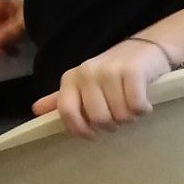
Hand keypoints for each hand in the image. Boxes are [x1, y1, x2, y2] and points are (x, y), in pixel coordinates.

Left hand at [33, 38, 176, 138]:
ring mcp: (110, 70)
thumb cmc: (114, 71)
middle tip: (120, 118)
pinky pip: (136, 106)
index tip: (93, 135)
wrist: (148, 47)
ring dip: (130, 117)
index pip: (66, 111)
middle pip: (98, 118)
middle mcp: (87, 72)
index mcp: (71, 78)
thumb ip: (63, 99)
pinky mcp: (133, 71)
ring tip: (133, 109)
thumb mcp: (86, 84)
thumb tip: (35, 110)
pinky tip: (145, 104)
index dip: (80, 129)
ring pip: (119, 114)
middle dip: (112, 125)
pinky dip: (143, 110)